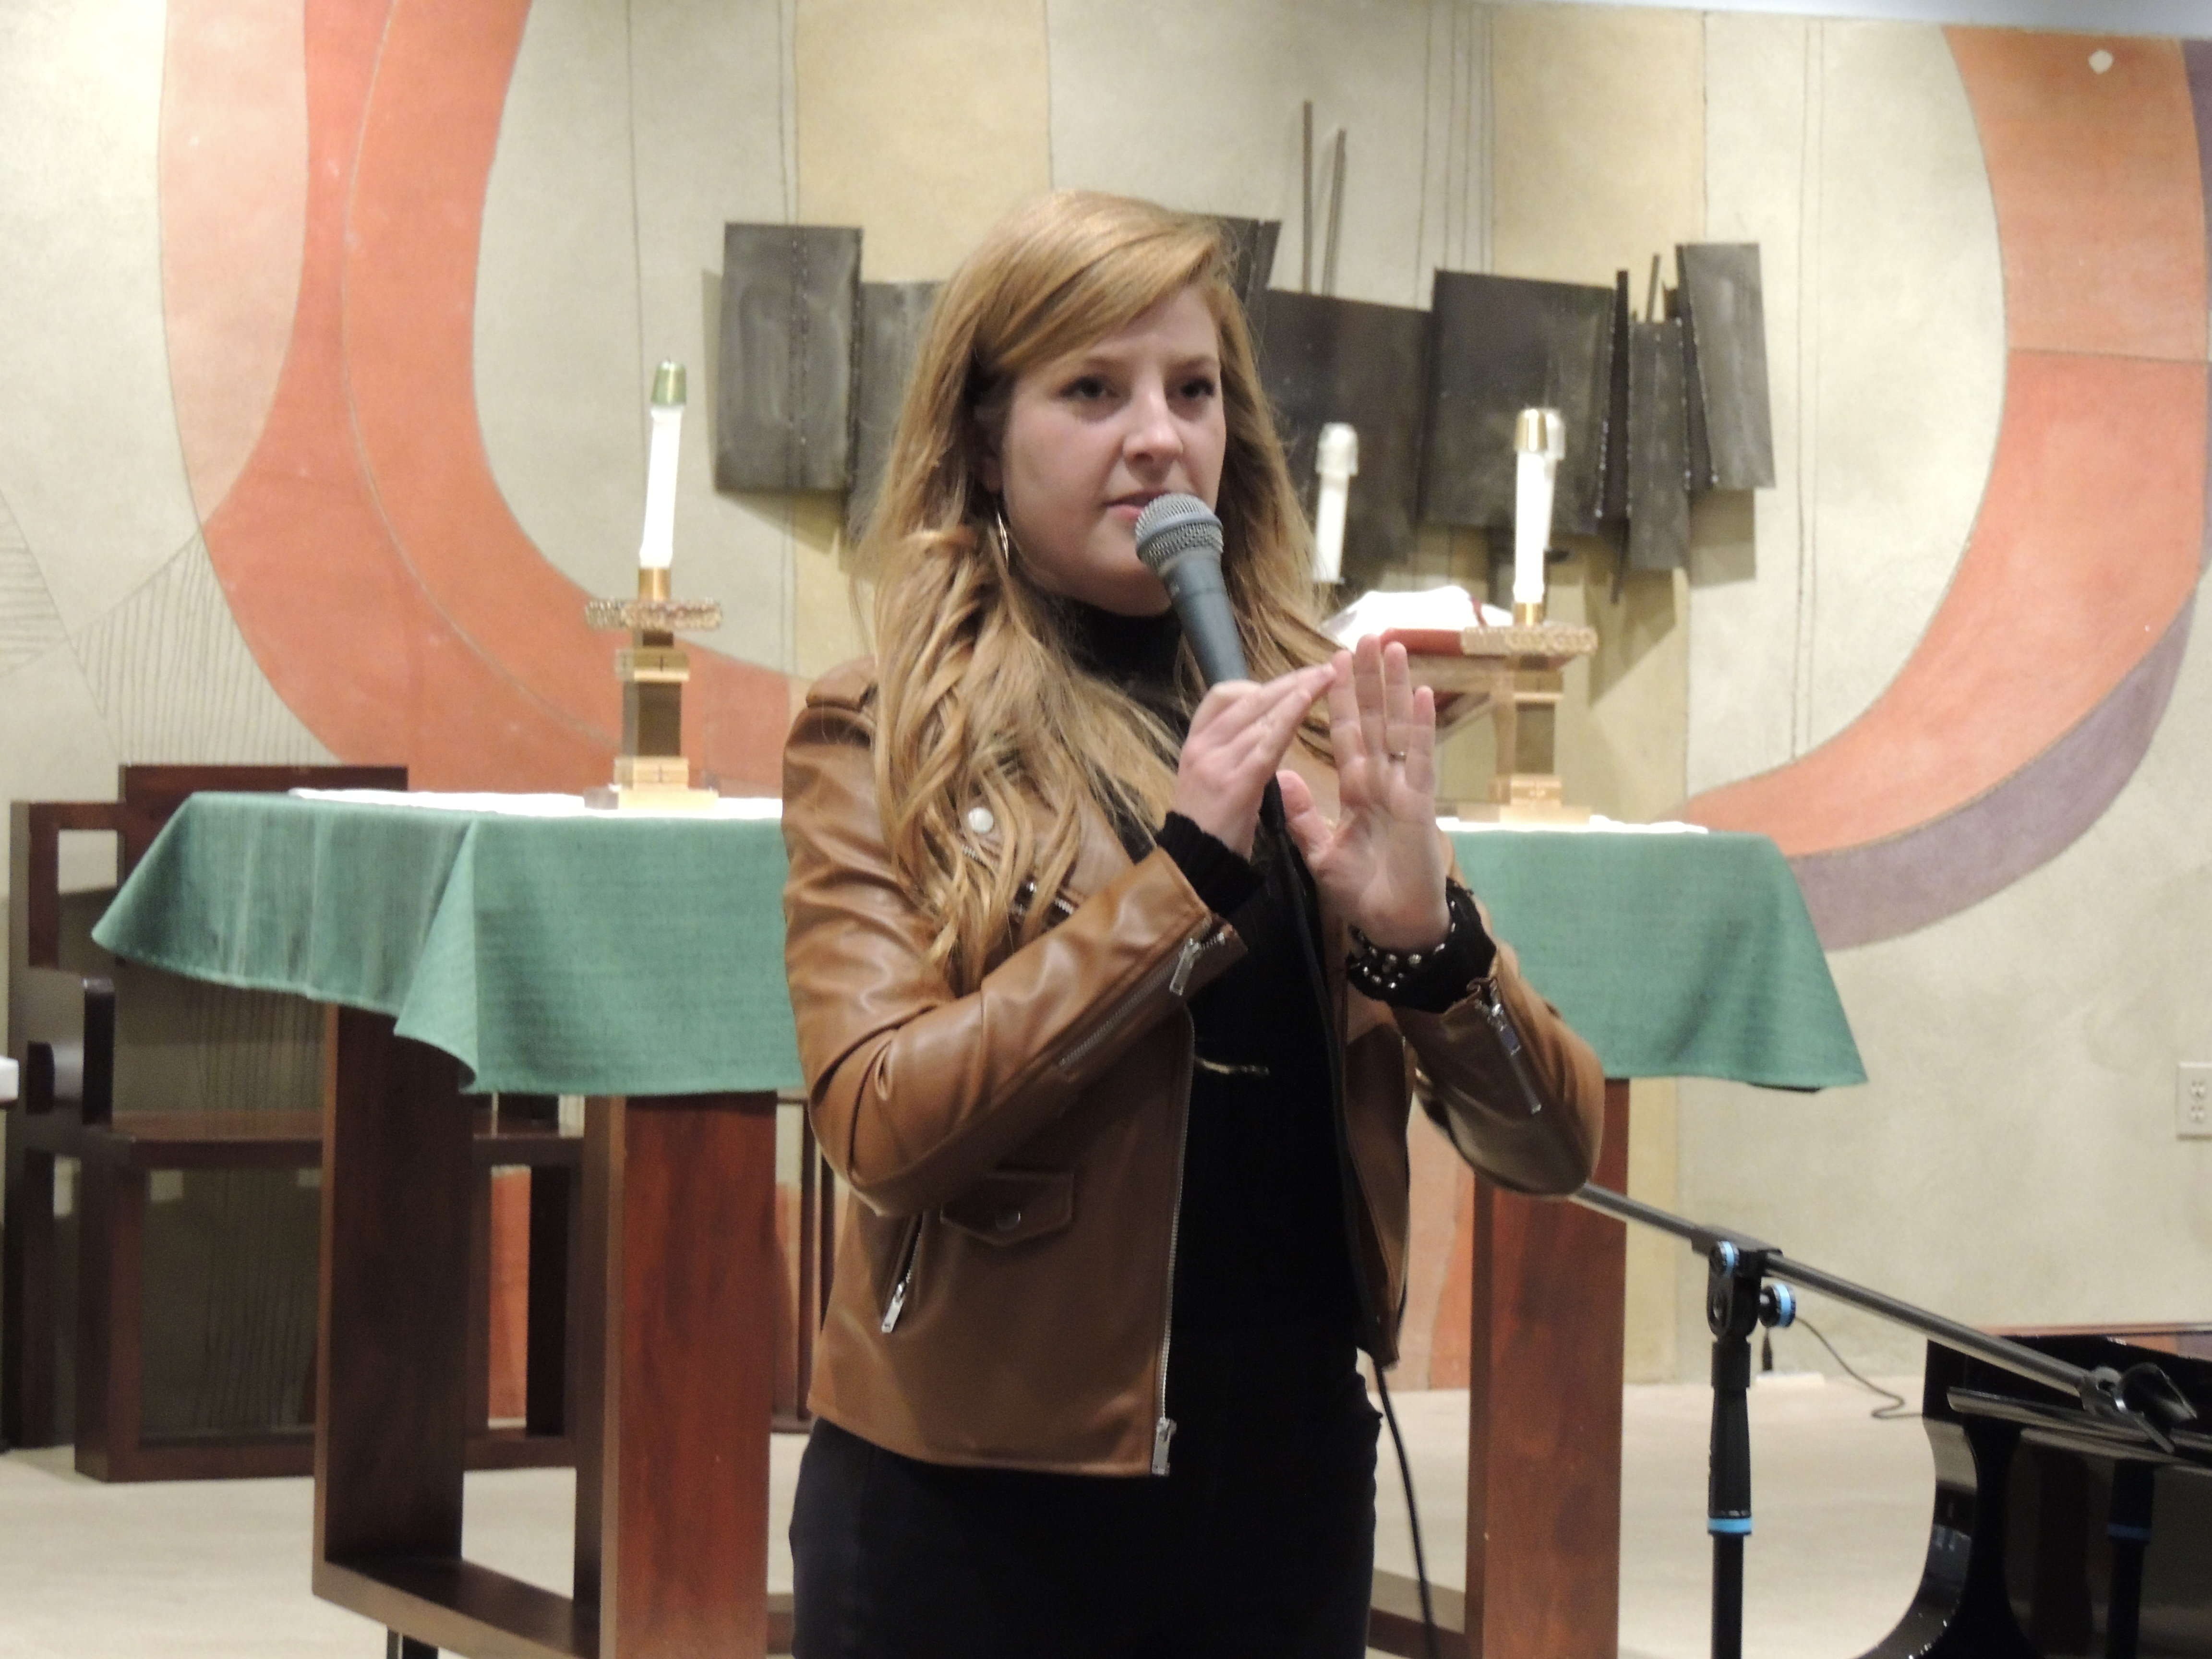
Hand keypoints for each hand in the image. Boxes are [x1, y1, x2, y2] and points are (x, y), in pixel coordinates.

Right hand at [1170, 664, 1335, 858]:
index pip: (1221, 697)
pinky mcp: (1236, 781)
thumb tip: (1266, 732)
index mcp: (1196, 743)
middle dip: (1288, 680)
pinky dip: (1289, 715)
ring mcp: (1216, 761)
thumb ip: (1235, 755)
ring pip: (1260, 713)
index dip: (1256, 686)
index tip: (1286, 688)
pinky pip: (1267, 740)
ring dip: (1297, 691)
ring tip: (1328, 677)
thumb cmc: (1212, 832)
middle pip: (1248, 698)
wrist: (1193, 870)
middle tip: (1323, 668)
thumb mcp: (1214, 782)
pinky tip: (1310, 698)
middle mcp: (1203, 745)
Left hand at [1278, 637, 1448, 950]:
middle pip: (1373, 719)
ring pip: (1398, 728)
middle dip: (1367, 678)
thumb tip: (1280, 777)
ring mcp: (1403, 787)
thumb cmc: (1364, 889)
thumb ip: (1303, 814)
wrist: (1393, 923)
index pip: (1345, 734)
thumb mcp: (1321, 851)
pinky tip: (1422, 694)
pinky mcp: (1420, 803)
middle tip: (1366, 635)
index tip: (1331, 663)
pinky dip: (1420, 727)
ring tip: (1392, 647)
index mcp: (1358, 788)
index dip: (1338, 699)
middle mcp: (1382, 779)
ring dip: (1394, 687)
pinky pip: (1419, 759)